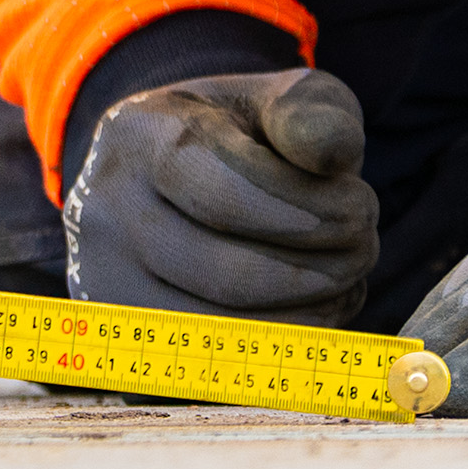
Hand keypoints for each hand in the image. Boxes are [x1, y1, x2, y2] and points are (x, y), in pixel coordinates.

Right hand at [63, 69, 379, 325]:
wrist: (163, 174)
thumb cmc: (238, 136)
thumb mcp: (277, 100)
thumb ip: (315, 113)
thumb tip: (332, 154)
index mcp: (135, 137)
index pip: (226, 196)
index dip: (311, 215)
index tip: (363, 207)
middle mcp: (101, 216)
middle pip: (229, 275)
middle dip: (323, 270)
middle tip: (366, 247)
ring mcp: (105, 285)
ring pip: (223, 332)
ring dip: (310, 316)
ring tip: (348, 280)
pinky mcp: (128, 341)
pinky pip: (215, 368)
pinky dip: (283, 350)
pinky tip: (319, 313)